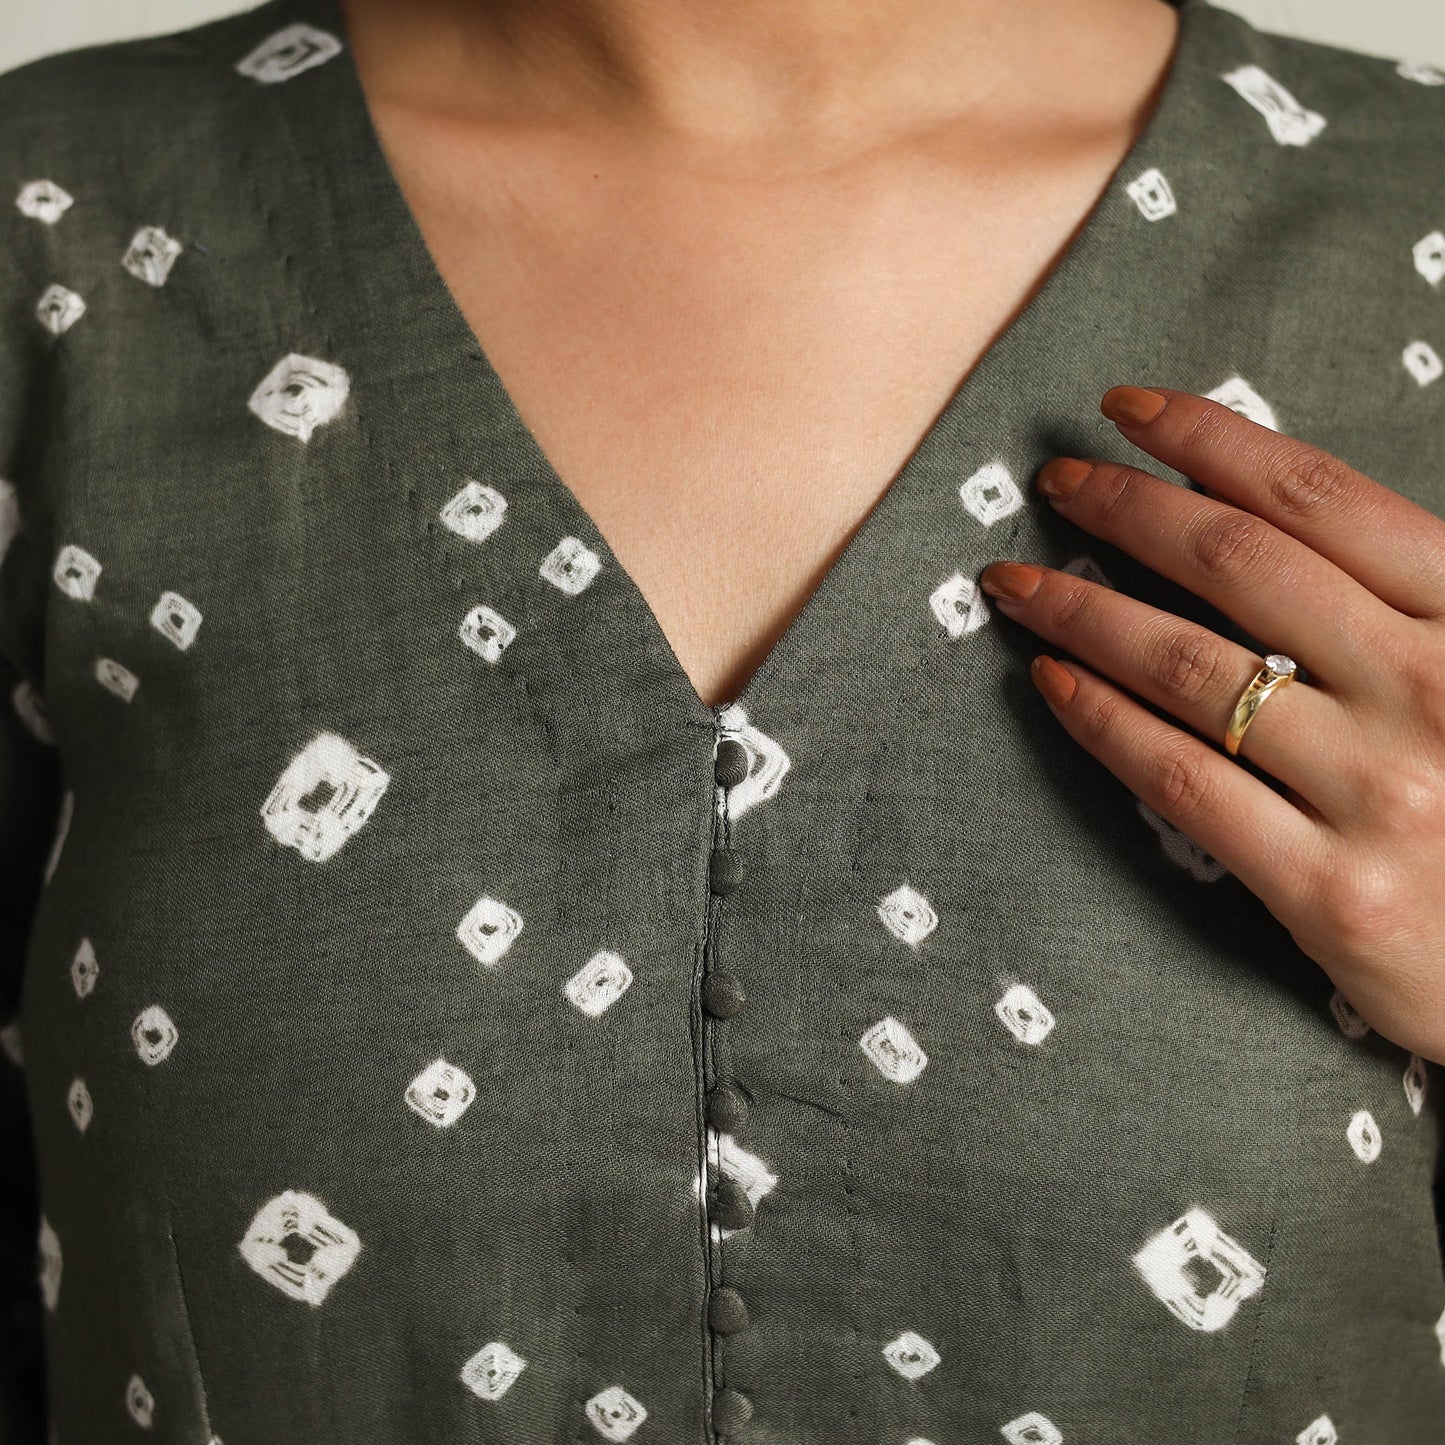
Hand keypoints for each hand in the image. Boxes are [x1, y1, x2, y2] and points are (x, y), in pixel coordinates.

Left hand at [978, 386, 1444, 1064]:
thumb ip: (1419, 597)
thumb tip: (1272, 518)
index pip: (1324, 499)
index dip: (1213, 441)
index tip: (1130, 411)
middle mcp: (1435, 689)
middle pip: (1240, 567)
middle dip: (1130, 508)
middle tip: (1057, 479)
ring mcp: (1383, 793)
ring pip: (1192, 668)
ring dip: (1085, 609)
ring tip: (1017, 580)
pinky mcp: (1333, 892)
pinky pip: (1186, 783)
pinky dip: (1105, 723)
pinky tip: (1050, 681)